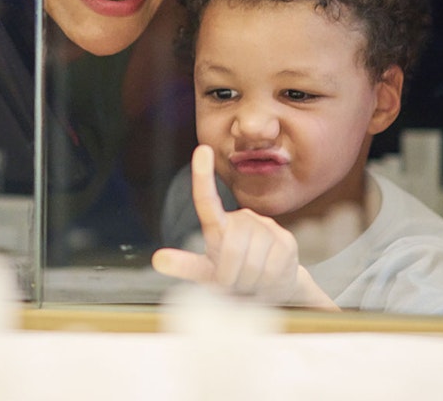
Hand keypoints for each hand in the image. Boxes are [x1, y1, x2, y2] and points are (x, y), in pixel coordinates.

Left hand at [151, 145, 337, 309]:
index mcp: (217, 227)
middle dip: (229, 277)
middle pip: (230, 248)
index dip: (203, 176)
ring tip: (250, 285)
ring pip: (251, 262)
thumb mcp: (208, 277)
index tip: (202, 150)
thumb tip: (158, 259)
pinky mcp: (285, 242)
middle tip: (232, 287)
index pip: (207, 201)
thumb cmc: (234, 282)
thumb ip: (187, 266)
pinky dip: (266, 284)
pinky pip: (272, 268)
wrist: (274, 291)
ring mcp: (264, 230)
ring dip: (248, 283)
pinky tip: (268, 281)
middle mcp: (241, 222)